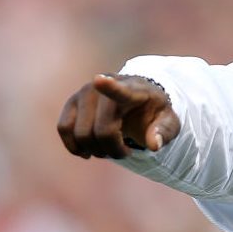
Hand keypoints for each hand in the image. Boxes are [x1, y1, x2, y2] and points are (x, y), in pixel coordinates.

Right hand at [57, 73, 179, 158]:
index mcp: (133, 89)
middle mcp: (104, 86)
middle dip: (113, 149)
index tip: (100, 80)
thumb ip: (163, 132)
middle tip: (126, 151)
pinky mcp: (71, 103)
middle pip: (101, 130)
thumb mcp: (168, 122)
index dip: (110, 87)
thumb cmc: (153, 112)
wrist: (138, 101)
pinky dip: (75, 146)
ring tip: (110, 148)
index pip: (120, 89)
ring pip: (81, 133)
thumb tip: (154, 145)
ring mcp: (85, 93)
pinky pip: (64, 128)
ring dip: (95, 150)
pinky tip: (88, 151)